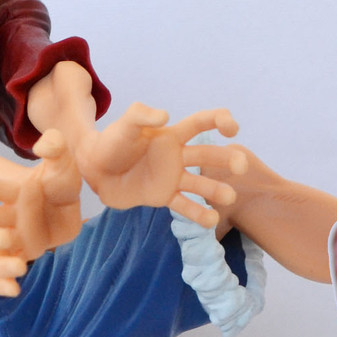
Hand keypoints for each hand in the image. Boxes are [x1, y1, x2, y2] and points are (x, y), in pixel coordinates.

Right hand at [0, 130, 82, 297]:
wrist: (70, 206)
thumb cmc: (59, 182)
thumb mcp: (62, 162)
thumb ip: (56, 147)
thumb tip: (45, 144)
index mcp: (9, 192)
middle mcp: (5, 217)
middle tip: (9, 237)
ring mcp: (11, 239)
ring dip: (1, 262)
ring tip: (20, 266)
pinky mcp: (21, 256)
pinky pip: (3, 275)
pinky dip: (4, 284)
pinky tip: (14, 291)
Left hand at [73, 105, 244, 226]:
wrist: (95, 170)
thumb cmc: (111, 143)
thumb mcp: (123, 126)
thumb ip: (141, 115)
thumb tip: (165, 116)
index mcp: (171, 135)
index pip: (201, 123)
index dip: (220, 121)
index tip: (232, 128)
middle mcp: (177, 156)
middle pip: (208, 155)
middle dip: (227, 158)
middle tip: (241, 166)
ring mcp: (173, 178)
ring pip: (201, 184)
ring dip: (217, 189)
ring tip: (229, 197)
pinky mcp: (165, 197)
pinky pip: (185, 206)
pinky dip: (199, 214)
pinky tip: (212, 221)